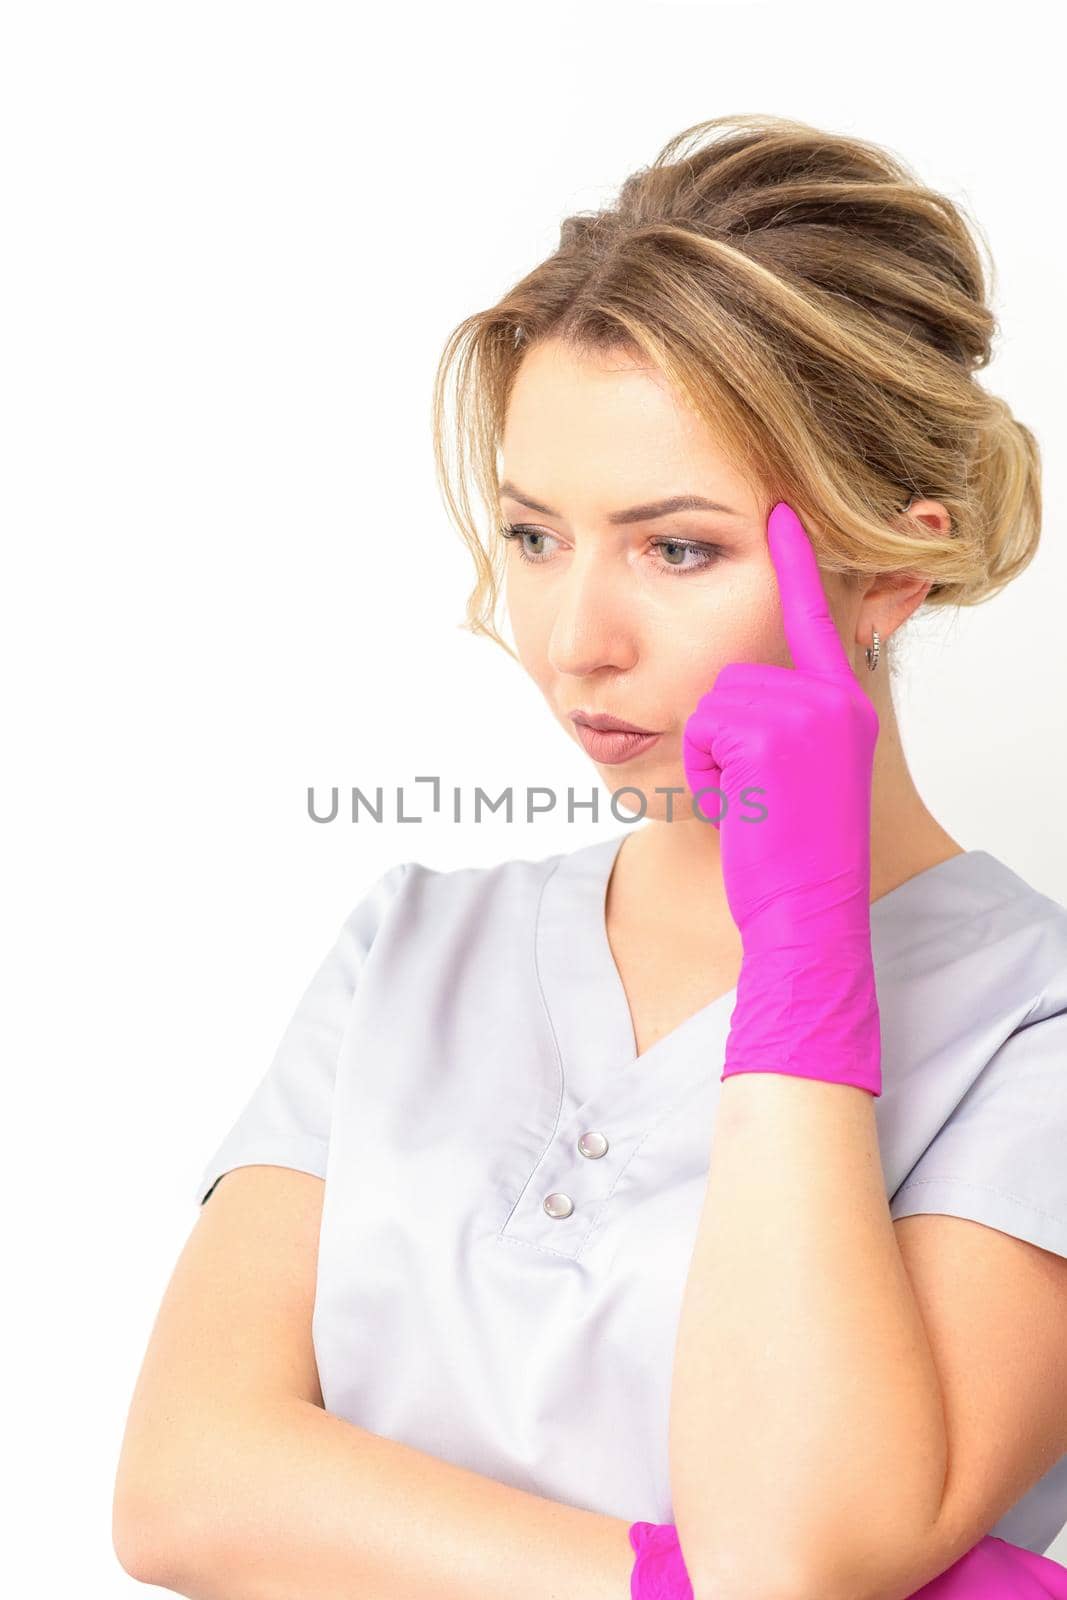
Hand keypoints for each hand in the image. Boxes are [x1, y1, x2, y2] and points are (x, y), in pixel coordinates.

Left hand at [681, 501, 882, 1094]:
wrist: (806, 914)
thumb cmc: (787, 853)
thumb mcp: (793, 776)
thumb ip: (780, 720)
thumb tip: (734, 687)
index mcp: (844, 703)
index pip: (814, 617)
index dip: (796, 563)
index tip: (779, 508)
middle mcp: (837, 699)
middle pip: (733, 665)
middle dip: (719, 731)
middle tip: (752, 791)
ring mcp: (811, 715)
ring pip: (711, 694)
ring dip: (710, 754)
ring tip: (747, 799)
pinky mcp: (776, 735)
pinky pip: (705, 725)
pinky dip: (706, 770)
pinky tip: (740, 806)